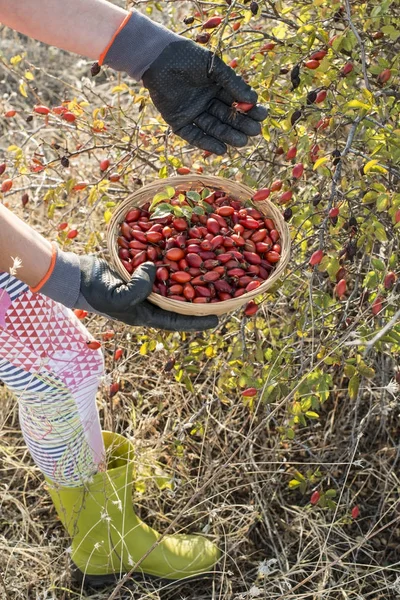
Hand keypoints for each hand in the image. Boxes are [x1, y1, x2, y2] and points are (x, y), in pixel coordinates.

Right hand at [76, 257, 217, 330]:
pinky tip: (185, 251)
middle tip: (221, 293)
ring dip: (188, 278)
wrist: (74, 274)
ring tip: (209, 271)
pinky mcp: (138, 270)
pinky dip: (171, 261)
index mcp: (144, 315)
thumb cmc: (94, 291)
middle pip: (178, 303)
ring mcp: (143, 286)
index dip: (197, 321)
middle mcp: (147, 302)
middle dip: (198, 299)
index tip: (218, 319)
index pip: (176, 322)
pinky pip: (159, 268)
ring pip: (171, 284)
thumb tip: (156, 269)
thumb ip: (139, 289)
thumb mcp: (117, 297)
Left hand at [101, 12, 266, 154]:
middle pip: (227, 118)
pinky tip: (222, 149)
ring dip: (228, 136)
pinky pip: (195, 136)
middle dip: (241, 125)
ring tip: (242, 142)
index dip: (249, 110)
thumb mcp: (214, 67)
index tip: (262, 116)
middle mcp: (207, 103)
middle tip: (254, 132)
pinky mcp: (179, 123)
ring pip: (214, 128)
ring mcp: (194, 114)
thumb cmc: (187, 57)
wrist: (159, 58)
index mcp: (217, 88)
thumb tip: (252, 100)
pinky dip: (208, 143)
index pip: (236, 102)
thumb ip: (232, 82)